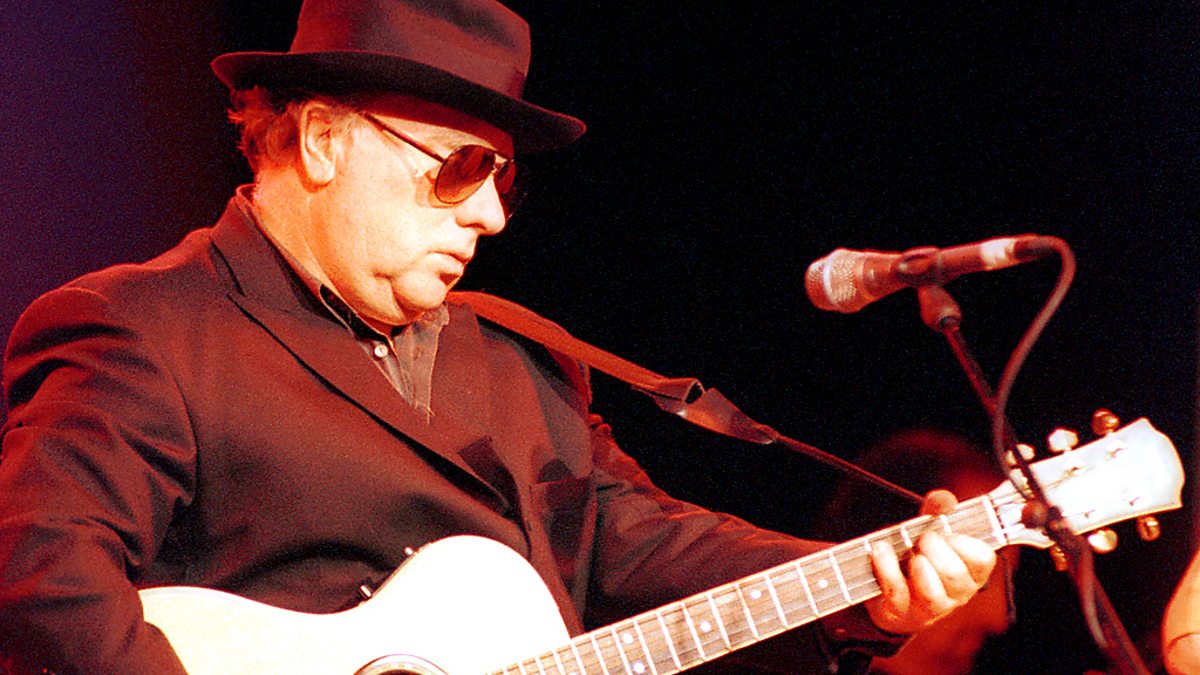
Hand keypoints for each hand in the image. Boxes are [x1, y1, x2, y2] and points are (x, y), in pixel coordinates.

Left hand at [864, 489, 997, 634]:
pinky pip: (898, 595)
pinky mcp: (902, 613)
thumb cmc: (919, 557)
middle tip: (924, 539)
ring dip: (919, 567)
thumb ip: (937, 512)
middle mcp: (956, 594)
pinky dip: (888, 570)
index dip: (965, 543)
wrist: (891, 594)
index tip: (948, 532)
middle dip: (937, 551)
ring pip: (934, 595)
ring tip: (909, 552)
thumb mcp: (929, 531)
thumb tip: (944, 499)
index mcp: (971, 572)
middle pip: (956, 576)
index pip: (983, 559)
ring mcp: (930, 608)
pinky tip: (881, 552)